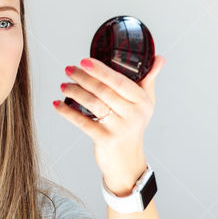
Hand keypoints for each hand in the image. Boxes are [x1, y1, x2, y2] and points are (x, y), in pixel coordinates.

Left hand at [54, 55, 165, 189]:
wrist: (127, 160)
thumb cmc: (134, 126)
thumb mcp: (146, 103)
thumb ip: (149, 79)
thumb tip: (159, 58)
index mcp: (142, 101)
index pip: (120, 81)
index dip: (101, 70)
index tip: (84, 61)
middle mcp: (133, 114)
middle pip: (104, 91)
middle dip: (84, 78)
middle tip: (69, 69)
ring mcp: (119, 128)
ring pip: (93, 104)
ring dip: (75, 92)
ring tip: (64, 86)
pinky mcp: (105, 139)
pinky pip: (83, 122)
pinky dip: (68, 112)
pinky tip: (58, 104)